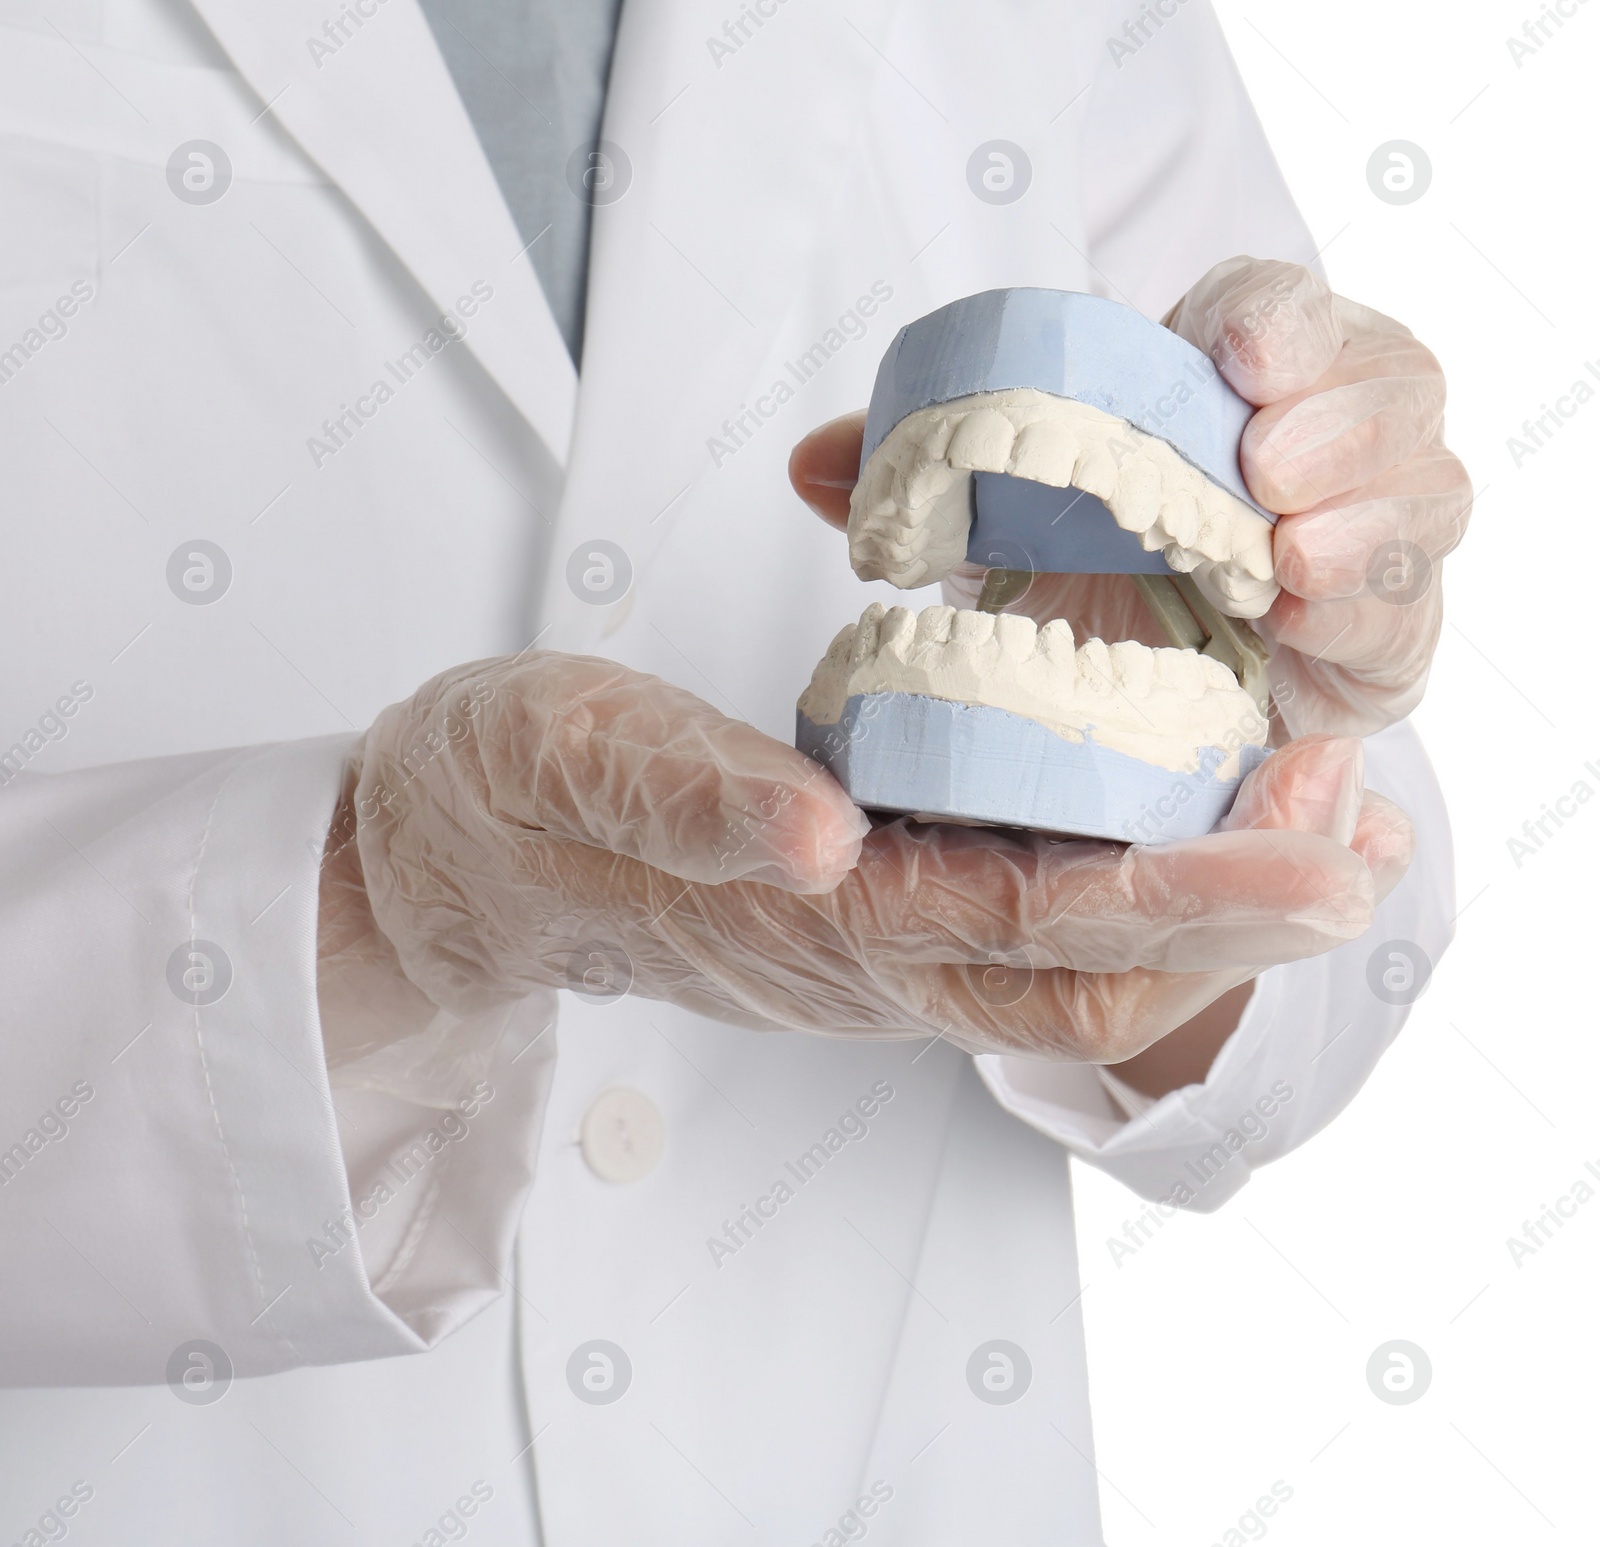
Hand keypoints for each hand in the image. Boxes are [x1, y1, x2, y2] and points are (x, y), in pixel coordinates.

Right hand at [317, 654, 1409, 1066]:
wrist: (458, 862)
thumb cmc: (506, 793)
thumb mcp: (569, 755)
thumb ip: (689, 799)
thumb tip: (824, 836)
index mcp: (804, 919)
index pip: (1035, 931)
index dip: (1193, 893)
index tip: (1323, 834)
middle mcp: (864, 958)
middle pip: (1095, 978)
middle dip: (1250, 917)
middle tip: (1366, 816)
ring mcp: (876, 950)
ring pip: (1080, 965)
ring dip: (1217, 907)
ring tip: (1329, 818)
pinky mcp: (875, 917)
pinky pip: (1036, 924)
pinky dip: (1142, 877)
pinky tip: (1195, 809)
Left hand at [792, 259, 1470, 737]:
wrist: (1136, 695)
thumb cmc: (1074, 574)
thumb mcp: (991, 515)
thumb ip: (915, 475)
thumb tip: (811, 464)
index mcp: (1227, 380)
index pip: (1276, 311)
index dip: (1276, 316)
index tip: (1237, 349)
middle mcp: (1319, 440)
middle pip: (1391, 379)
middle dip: (1342, 410)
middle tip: (1267, 462)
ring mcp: (1364, 533)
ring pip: (1426, 485)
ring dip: (1369, 511)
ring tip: (1286, 549)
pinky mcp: (1382, 629)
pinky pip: (1411, 603)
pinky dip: (1370, 603)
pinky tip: (1304, 614)